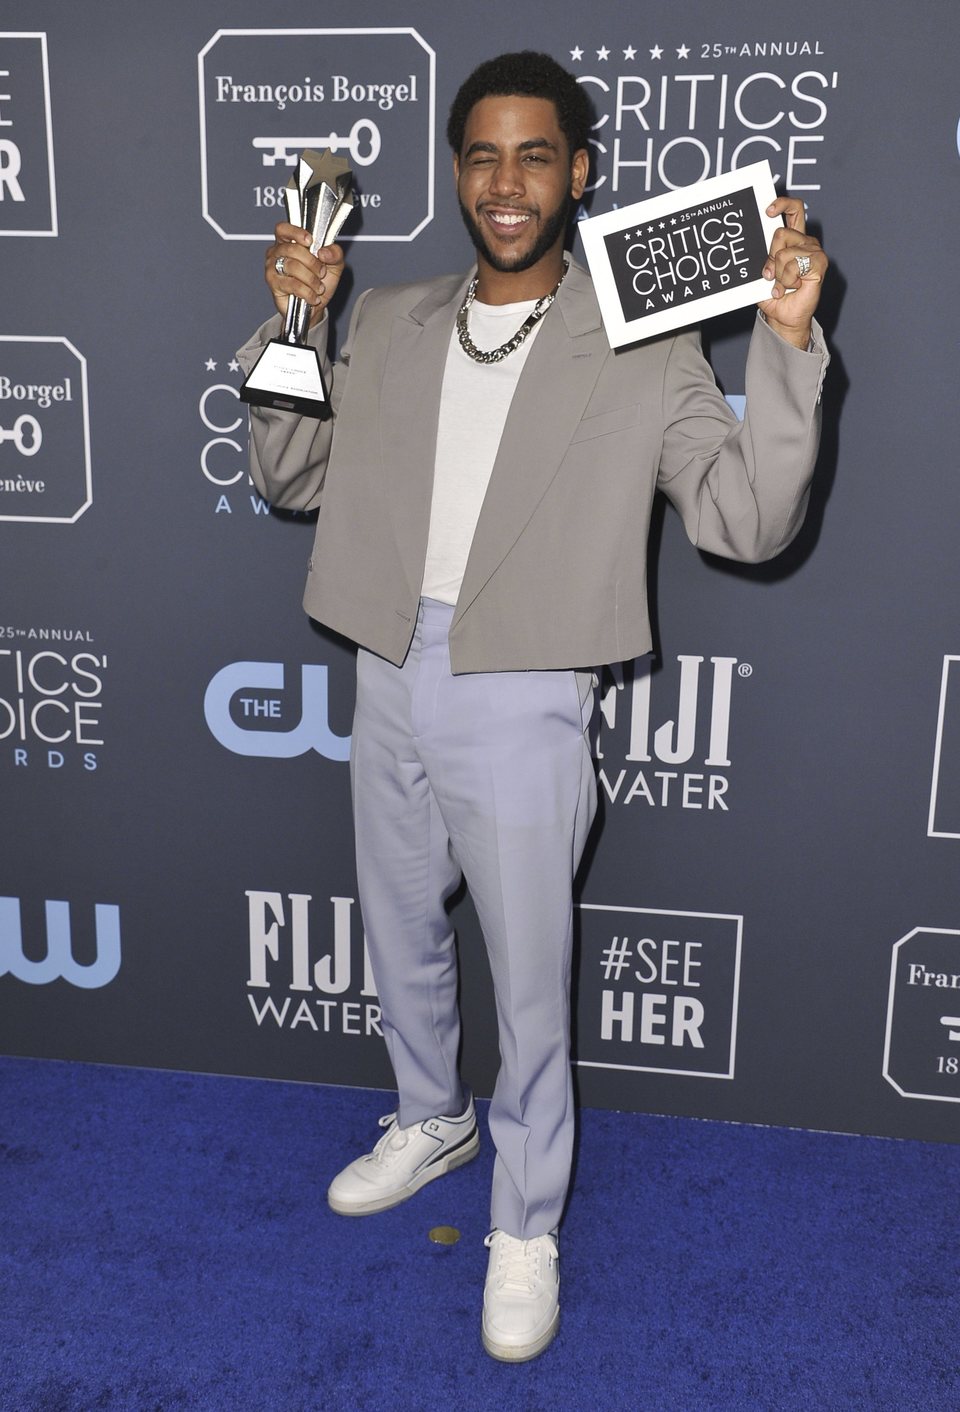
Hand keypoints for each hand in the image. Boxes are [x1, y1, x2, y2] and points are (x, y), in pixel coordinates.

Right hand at [264, 222, 345, 326]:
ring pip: (293, 266)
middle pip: (292, 249)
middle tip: (321, 272)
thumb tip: (324, 252)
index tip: (310, 241)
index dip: (295, 232)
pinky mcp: (273, 284)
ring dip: (311, 279)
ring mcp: (272, 267)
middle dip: (312, 262)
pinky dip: (307, 292)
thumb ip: (335, 253)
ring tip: (318, 287)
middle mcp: (277, 252)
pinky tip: (312, 297)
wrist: (315, 306)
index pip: (283, 229)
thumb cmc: (320, 281)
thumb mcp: (335, 264)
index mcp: (289, 241)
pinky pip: (292, 284)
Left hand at [757, 197, 827, 348]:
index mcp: (794, 239)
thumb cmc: (775, 296)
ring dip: (779, 273)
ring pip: (784, 253)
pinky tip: (792, 286)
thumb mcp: (763, 272)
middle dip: (770, 256)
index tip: (768, 211)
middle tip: (771, 275)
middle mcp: (805, 242)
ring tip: (783, 284)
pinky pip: (794, 265)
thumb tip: (752, 248)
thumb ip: (762, 257)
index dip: (782, 204)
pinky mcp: (819, 263)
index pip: (794, 210)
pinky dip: (788, 279)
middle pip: (781, 233)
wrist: (785, 317)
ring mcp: (814, 252)